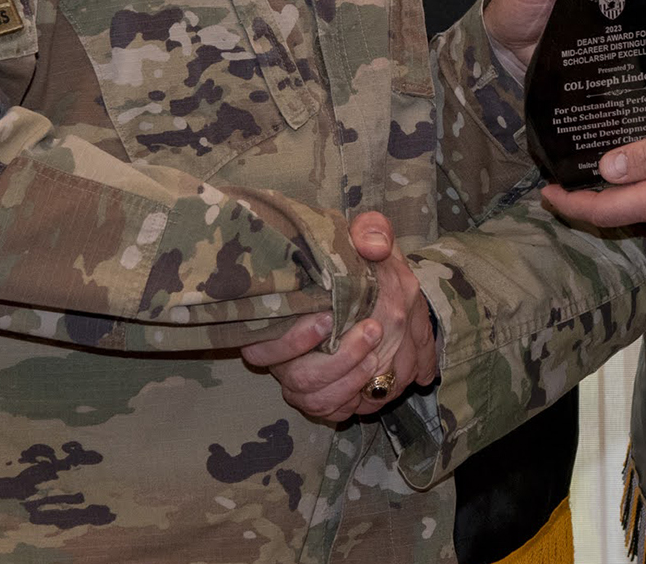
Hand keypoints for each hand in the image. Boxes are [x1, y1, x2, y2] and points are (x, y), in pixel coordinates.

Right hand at [240, 212, 438, 421]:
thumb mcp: (368, 238)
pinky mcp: (324, 397)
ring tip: (377, 354)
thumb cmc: (362, 264)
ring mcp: (302, 380)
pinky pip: (330, 413)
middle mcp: (284, 357)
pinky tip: (374, 381)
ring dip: (348, 380)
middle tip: (373, 331)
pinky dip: (352, 401)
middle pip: (297, 378)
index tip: (328, 319)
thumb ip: (370, 232)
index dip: (292, 340)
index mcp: (278, 320)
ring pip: (314, 399)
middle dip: (336, 360)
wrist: (384, 291)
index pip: (262, 346)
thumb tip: (374, 245)